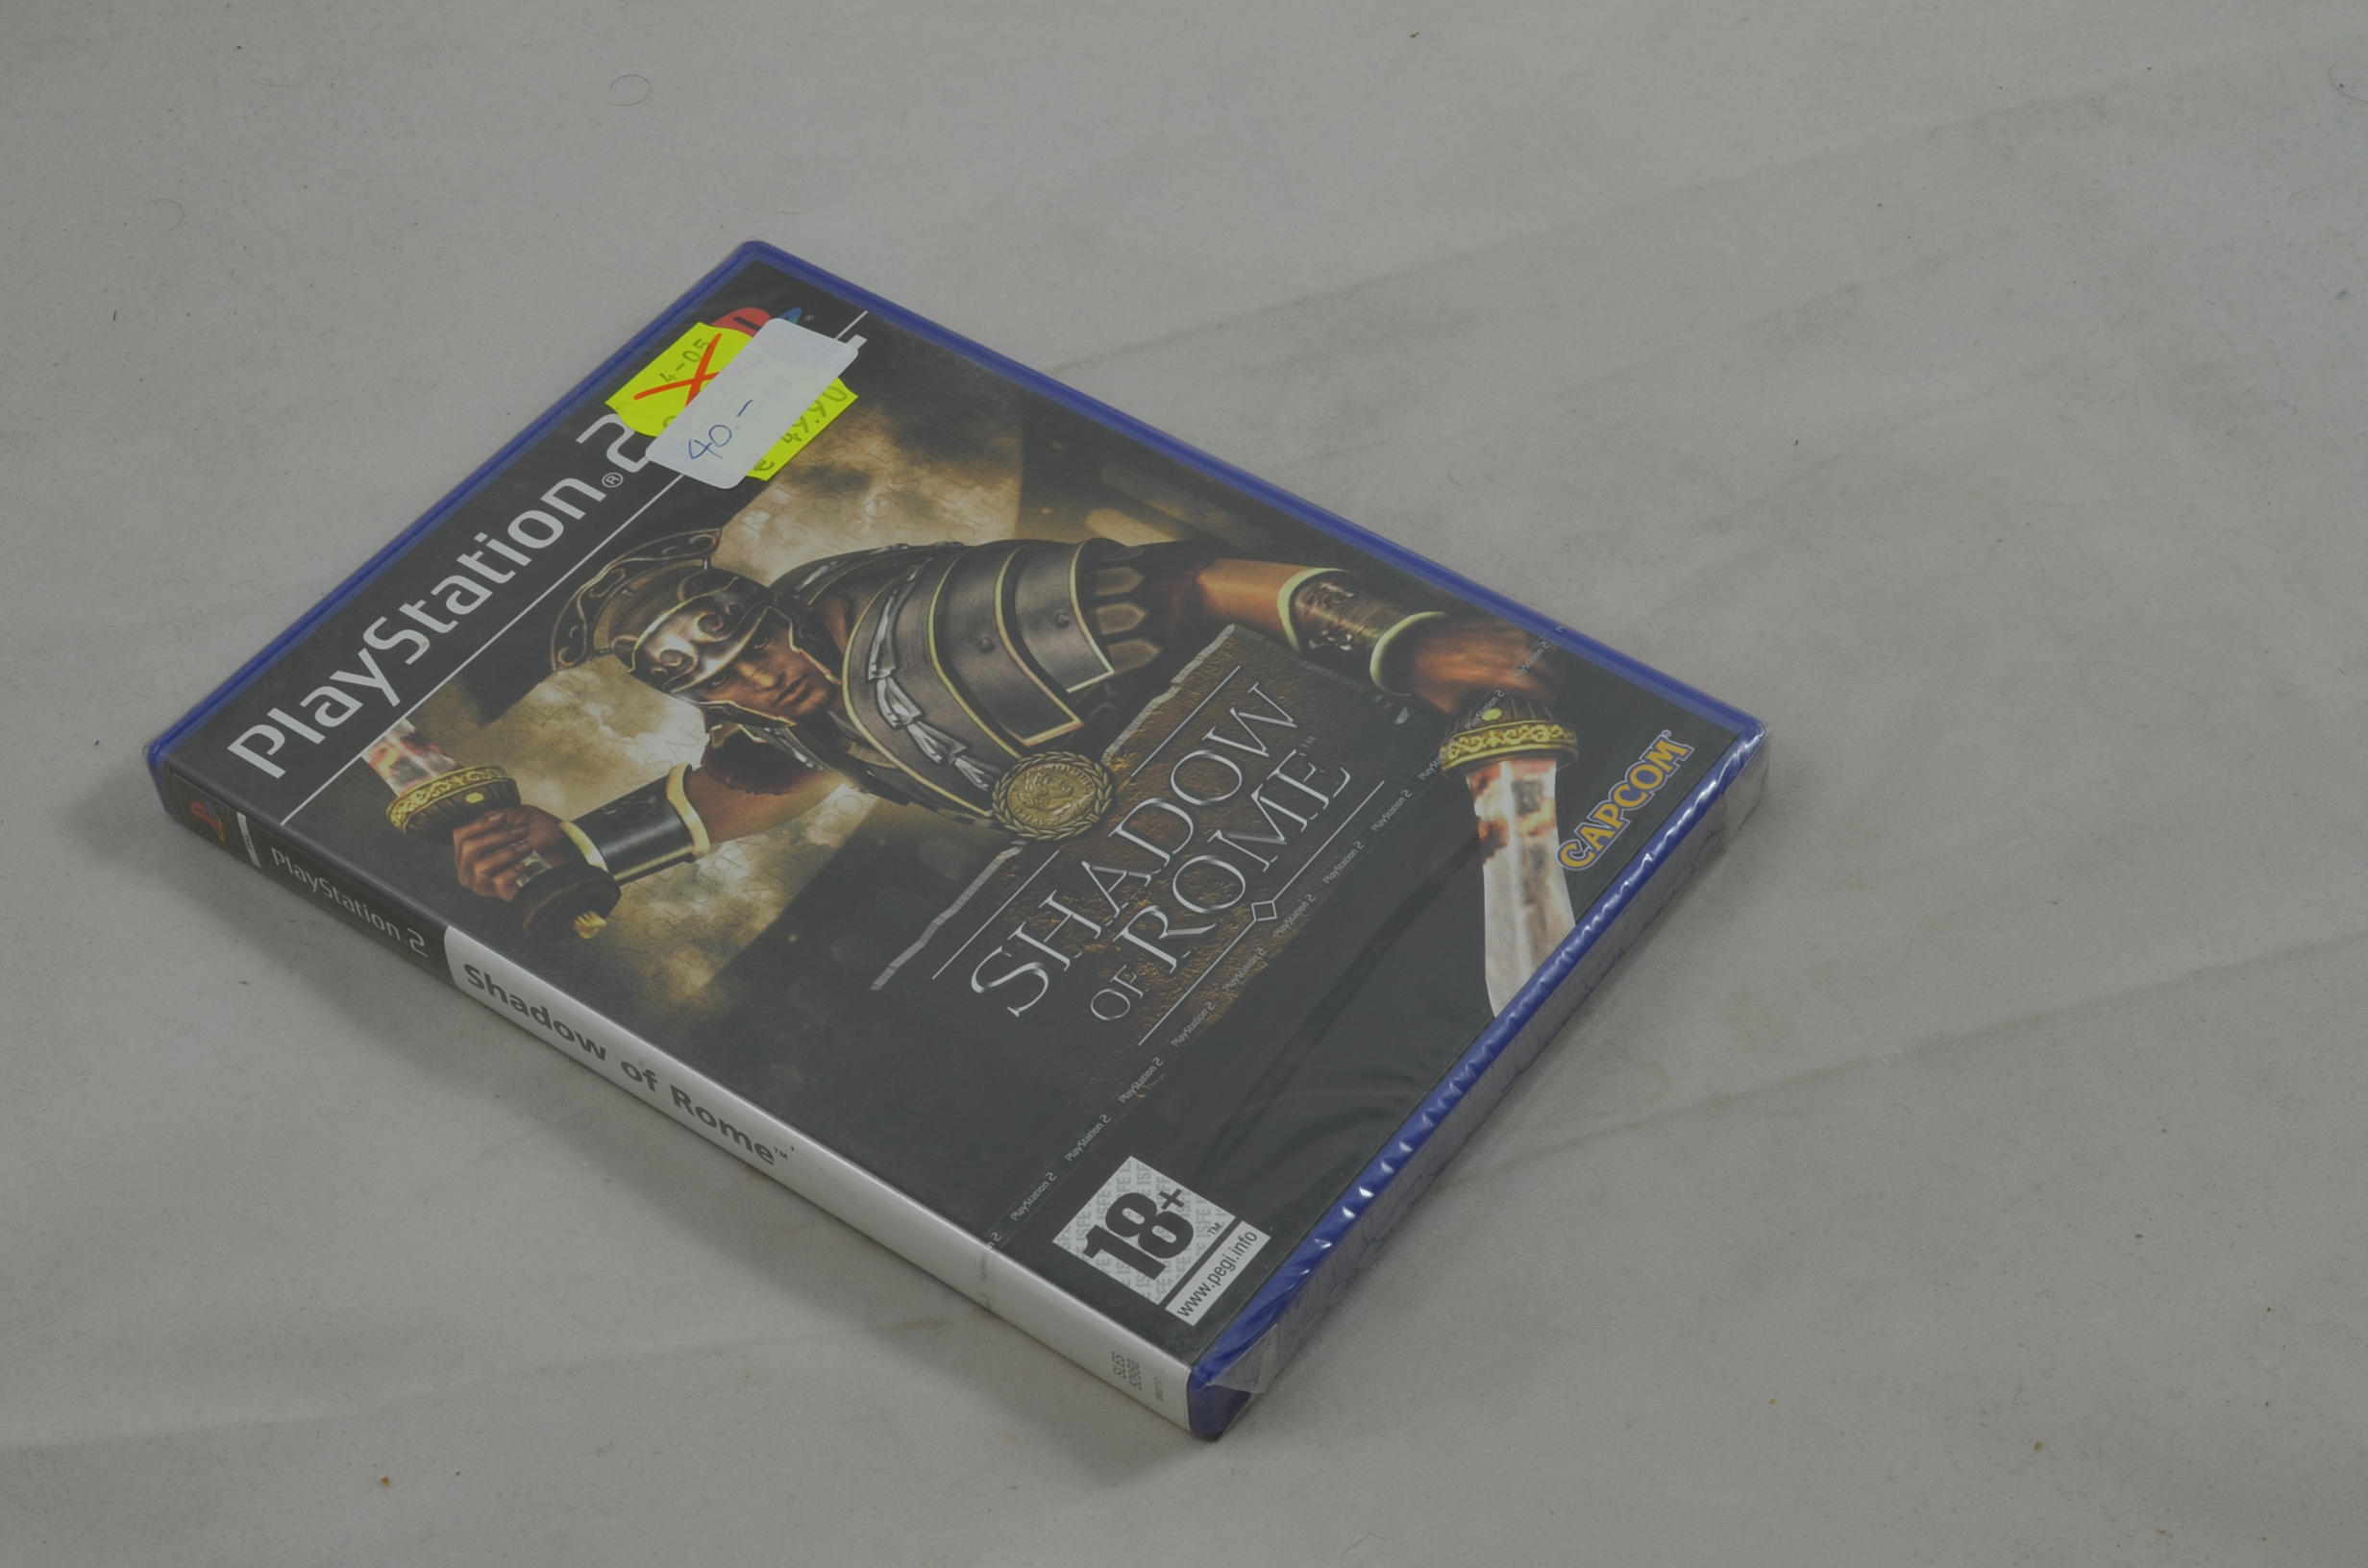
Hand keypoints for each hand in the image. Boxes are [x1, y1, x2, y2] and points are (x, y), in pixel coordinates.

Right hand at [451, 805, 578, 900]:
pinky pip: (496, 883)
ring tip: (527, 847)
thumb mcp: (517, 817)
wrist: (564, 852)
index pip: (460, 835)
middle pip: (469, 849)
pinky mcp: (500, 893)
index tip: (503, 817)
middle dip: (498, 837)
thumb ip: (497, 816)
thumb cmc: (538, 833)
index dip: (479, 824)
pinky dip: (512, 871)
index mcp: (470, 847)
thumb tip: (490, 819)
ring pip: (480, 867)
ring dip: (507, 853)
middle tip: (523, 831)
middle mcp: (470, 866)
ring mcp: (483, 882)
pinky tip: (524, 865)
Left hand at [1402, 618, 1557, 716]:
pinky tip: (1534, 649)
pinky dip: (1527, 639)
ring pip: (1524, 641)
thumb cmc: (1427, 680)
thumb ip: (1473, 712)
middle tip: (1559, 684)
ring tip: (1551, 668)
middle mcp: (1485, 650)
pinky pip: (1513, 628)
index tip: (1551, 697)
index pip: (1518, 680)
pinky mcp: (1483, 623)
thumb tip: (1495, 720)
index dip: (1539, 689)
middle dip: (1548, 672)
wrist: (1409, 648)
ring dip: (1541, 655)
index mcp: (1476, 672)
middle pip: (1528, 659)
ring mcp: (1485, 633)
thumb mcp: (1448, 707)